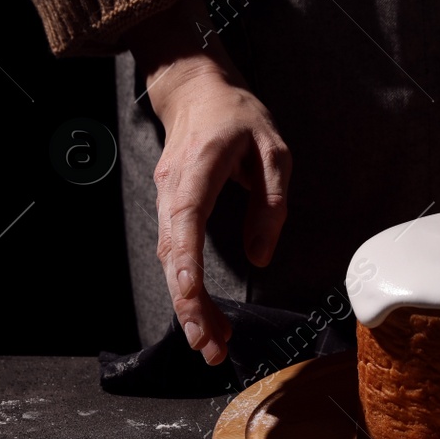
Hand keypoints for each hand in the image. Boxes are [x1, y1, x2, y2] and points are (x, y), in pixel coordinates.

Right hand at [124, 0, 291, 365]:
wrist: (195, 92)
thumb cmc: (238, 117)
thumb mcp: (273, 149)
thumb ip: (272, 202)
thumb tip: (260, 256)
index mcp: (199, 168)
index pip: (186, 219)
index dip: (186, 260)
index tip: (191, 295)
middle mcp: (173, 189)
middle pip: (173, 255)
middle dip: (189, 304)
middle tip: (210, 346)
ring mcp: (166, 201)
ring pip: (171, 263)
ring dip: (189, 306)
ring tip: (212, 345)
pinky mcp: (170, 212)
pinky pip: (176, 257)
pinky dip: (188, 290)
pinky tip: (206, 317)